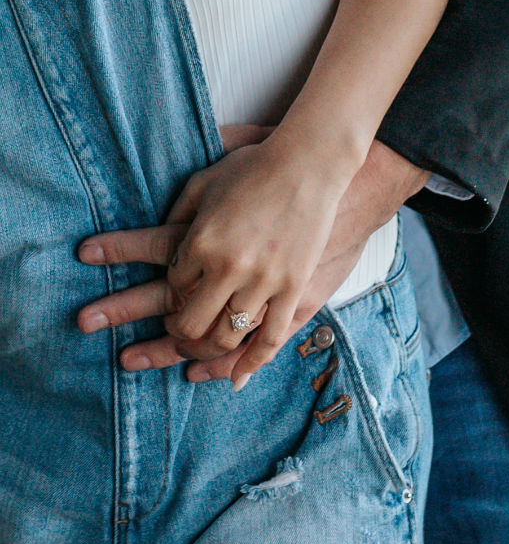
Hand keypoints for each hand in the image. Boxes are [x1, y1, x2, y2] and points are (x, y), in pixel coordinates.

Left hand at [77, 135, 427, 385]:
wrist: (311, 165)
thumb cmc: (256, 168)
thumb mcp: (205, 181)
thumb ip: (178, 214)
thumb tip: (162, 240)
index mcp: (201, 241)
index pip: (172, 286)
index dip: (171, 294)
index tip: (176, 293)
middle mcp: (229, 268)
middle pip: (190, 321)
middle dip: (176, 332)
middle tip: (175, 331)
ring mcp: (264, 283)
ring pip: (226, 337)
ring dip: (207, 349)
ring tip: (201, 346)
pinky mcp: (295, 290)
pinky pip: (271, 339)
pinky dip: (251, 364)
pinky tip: (236, 379)